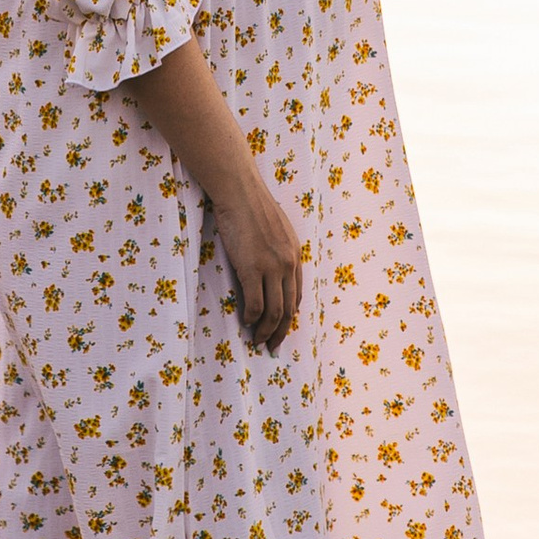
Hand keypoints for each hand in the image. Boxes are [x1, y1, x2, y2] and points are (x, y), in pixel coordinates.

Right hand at [210, 172, 304, 351]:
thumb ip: (279, 250)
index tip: (282, 327)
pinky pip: (255, 303)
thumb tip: (272, 267)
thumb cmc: (253, 206)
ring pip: (274, 311)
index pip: (297, 294)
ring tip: (257, 341)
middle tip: (273, 346)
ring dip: (266, 330)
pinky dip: (252, 317)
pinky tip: (246, 322)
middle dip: (281, 331)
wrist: (240, 192)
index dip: (290, 315)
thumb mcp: (277, 229)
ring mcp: (271, 267)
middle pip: (289, 308)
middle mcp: (288, 264)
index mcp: (295, 255)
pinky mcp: (252, 269)